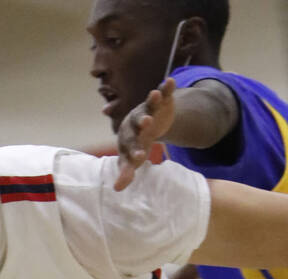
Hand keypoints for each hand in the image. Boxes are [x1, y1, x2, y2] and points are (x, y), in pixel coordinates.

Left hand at [114, 77, 175, 191]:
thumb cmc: (136, 145)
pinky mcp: (161, 102)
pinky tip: (170, 81)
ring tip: (155, 94)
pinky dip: (166, 87)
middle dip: (142, 122)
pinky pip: (163, 93)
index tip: (140, 157)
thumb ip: (126, 171)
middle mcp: (136, 122)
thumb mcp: (132, 159)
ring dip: (152, 100)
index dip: (135, 151)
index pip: (131, 145)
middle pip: (138, 122)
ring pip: (148, 105)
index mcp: (128, 138)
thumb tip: (117, 189)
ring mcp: (148, 110)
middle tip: (146, 122)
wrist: (146, 124)